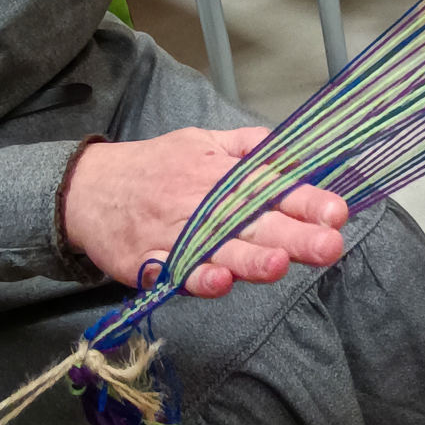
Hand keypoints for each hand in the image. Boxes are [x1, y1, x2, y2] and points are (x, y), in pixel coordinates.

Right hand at [63, 127, 347, 295]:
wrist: (87, 188)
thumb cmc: (156, 167)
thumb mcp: (203, 142)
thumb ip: (250, 148)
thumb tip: (296, 153)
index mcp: (222, 174)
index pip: (272, 187)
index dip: (306, 201)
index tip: (338, 212)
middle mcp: (203, 202)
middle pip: (253, 221)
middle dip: (293, 234)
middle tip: (328, 244)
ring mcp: (175, 232)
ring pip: (216, 247)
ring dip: (248, 257)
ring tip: (278, 264)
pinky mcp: (147, 260)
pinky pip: (173, 270)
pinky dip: (194, 276)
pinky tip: (218, 282)